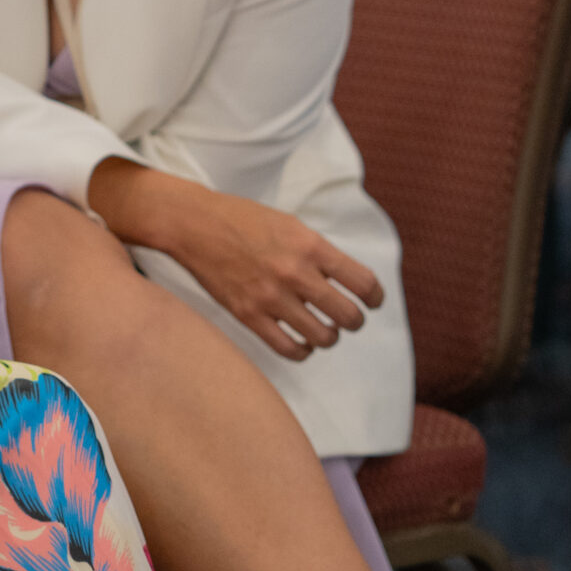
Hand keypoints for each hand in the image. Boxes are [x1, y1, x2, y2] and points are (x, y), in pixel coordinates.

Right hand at [167, 185, 382, 361]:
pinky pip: (290, 349)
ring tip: (324, 329)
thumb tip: (345, 281)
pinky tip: (302, 342)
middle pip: (348, 315)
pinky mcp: (249, 315)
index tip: (373, 301)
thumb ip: (318, 252)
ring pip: (323, 337)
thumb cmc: (242, 220)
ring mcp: (271, 297)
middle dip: (354, 320)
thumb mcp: (289, 224)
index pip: (362, 282)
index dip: (375, 297)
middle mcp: (294, 272)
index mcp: (309, 245)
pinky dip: (303, 350)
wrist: (194, 224)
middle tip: (348, 318)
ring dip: (330, 336)